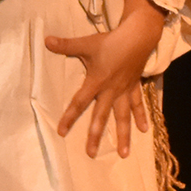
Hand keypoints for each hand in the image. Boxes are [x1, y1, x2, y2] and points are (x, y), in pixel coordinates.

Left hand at [46, 0, 164, 158]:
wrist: (137, 37)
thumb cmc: (110, 41)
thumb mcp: (86, 43)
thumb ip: (65, 45)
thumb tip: (46, 40)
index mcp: (97, 82)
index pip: (79, 102)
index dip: (70, 117)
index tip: (62, 132)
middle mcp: (110, 91)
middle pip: (101, 116)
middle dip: (95, 136)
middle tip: (91, 154)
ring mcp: (124, 91)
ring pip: (123, 117)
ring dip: (124, 135)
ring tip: (124, 154)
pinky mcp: (135, 87)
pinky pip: (138, 104)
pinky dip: (141, 116)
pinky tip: (144, 131)